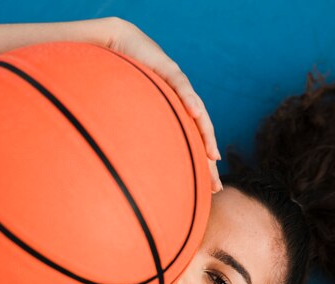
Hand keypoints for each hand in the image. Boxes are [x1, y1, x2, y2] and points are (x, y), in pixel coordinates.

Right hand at [104, 18, 221, 191]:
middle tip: (216, 186)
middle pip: (200, 137)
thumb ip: (128, 139)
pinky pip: (181, 87)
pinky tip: (195, 113)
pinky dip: (188, 100)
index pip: (190, 146)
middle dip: (208, 162)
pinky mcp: (168, 69)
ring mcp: (177, 88)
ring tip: (213, 156)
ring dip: (206, 136)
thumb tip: (118, 167)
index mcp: (172, 118)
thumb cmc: (120, 81)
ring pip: (198, 115)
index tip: (207, 192)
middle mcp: (181, 105)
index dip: (199, 168)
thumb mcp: (126, 117)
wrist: (121, 42)